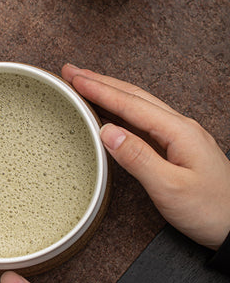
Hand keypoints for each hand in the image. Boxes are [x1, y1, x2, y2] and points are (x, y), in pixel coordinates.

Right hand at [62, 64, 229, 249]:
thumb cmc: (210, 210)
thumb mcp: (170, 187)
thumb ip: (137, 157)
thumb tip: (108, 132)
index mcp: (178, 131)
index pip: (130, 104)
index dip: (99, 90)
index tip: (75, 78)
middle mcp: (180, 128)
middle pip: (134, 96)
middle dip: (101, 82)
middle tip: (72, 72)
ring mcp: (180, 137)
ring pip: (139, 106)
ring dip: (111, 93)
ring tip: (86, 84)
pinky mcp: (178, 149)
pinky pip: (144, 121)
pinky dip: (122, 111)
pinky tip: (111, 114)